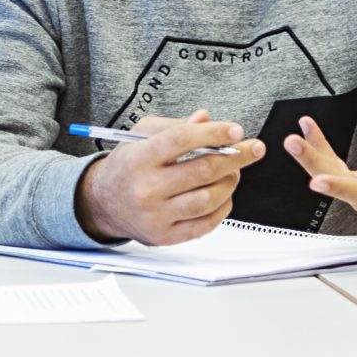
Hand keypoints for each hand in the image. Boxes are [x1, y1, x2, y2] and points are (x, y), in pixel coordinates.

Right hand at [73, 111, 264, 245]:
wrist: (103, 203)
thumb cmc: (128, 165)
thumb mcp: (141, 136)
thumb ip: (174, 126)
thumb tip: (206, 119)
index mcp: (139, 158)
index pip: (181, 140)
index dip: (213, 133)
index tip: (236, 129)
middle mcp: (147, 188)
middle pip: (202, 170)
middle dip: (236, 157)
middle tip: (253, 148)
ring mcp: (157, 216)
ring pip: (209, 198)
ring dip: (230, 181)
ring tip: (234, 172)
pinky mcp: (166, 236)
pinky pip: (206, 223)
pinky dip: (223, 206)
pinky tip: (223, 194)